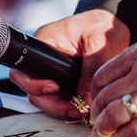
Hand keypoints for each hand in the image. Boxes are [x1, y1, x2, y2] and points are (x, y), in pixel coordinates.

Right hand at [9, 9, 129, 117]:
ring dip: (60, 109)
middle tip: (73, 109)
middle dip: (51, 104)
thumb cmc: (101, 26)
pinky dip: (68, 107)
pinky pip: (59, 99)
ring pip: (45, 99)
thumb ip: (91, 70)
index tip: (55, 88)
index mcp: (44, 43)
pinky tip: (82, 109)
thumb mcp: (98, 42)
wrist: (112, 25)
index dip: (34, 85)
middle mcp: (43, 60)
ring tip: (81, 111)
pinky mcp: (63, 81)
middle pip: (32, 90)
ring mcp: (51, 72)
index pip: (24, 70)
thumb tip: (85, 100)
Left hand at [90, 41, 136, 136]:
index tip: (97, 103)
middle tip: (99, 122)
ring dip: (106, 126)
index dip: (94, 95)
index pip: (100, 77)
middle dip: (97, 114)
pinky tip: (125, 136)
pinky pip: (135, 131)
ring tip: (107, 131)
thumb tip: (108, 92)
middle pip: (104, 97)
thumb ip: (134, 67)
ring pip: (115, 114)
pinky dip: (124, 136)